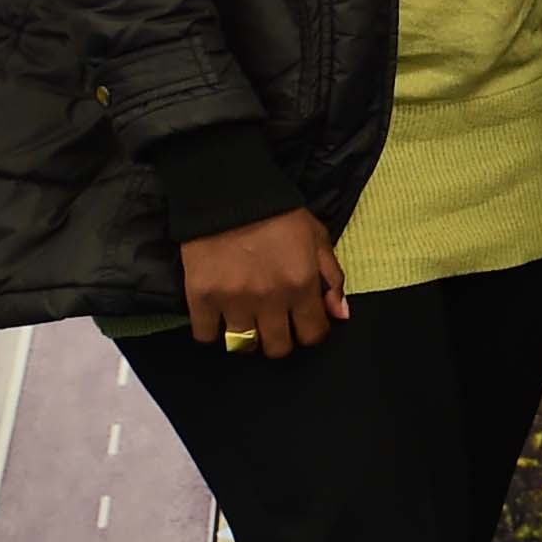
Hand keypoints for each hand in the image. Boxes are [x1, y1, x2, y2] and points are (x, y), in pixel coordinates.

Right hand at [180, 207, 346, 358]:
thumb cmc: (278, 214)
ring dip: (248, 339)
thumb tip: (340, 315)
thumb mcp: (317, 239)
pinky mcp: (200, 297)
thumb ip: (333, 278)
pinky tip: (218, 319)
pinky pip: (205, 335)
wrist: (227, 192)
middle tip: (274, 325)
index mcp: (301, 285)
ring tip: (246, 322)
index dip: (311, 333)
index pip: (312, 334)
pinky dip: (212, 332)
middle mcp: (269, 299)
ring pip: (242, 345)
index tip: (303, 325)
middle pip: (277, 348)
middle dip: (280, 340)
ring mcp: (232, 301)